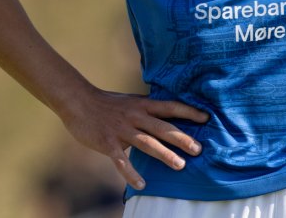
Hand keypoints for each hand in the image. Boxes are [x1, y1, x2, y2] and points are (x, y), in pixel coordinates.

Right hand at [61, 88, 208, 189]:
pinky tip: (141, 185)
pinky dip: (131, 173)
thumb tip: (168, 120)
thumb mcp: (131, 102)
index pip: (170, 107)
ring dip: (165, 155)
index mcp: (143, 105)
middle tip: (199, 150)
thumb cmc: (108, 104)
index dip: (189, 112)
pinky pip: (121, 161)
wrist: (79, 102)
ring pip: (147, 143)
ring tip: (180, 166)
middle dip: (182, 139)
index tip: (207, 118)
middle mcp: (135, 116)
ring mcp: (122, 129)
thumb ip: (147, 111)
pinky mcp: (108, 142)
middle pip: (163, 128)